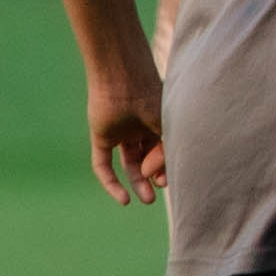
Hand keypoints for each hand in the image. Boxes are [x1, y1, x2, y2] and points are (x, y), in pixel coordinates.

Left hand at [85, 61, 166, 204]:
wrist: (121, 76)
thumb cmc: (150, 95)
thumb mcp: (166, 126)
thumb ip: (164, 153)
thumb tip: (154, 178)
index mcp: (160, 120)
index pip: (166, 149)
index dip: (169, 165)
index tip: (173, 176)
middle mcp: (141, 127)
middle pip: (149, 157)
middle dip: (155, 175)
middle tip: (162, 187)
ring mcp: (121, 133)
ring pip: (129, 163)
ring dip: (137, 182)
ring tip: (147, 200)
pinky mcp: (102, 138)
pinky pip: (104, 165)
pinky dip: (112, 183)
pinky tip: (123, 199)